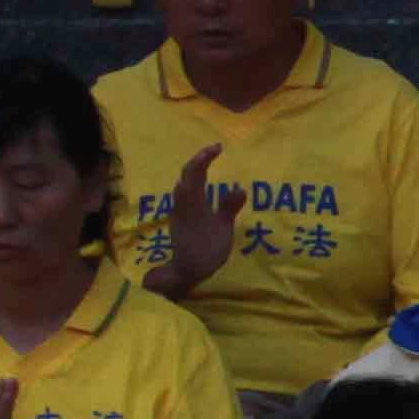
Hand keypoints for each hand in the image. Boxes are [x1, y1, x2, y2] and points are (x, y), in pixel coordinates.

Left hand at [157, 148, 240, 296]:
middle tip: (214, 152)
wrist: (185, 270)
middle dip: (198, 160)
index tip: (219, 147)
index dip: (205, 156)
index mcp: (194, 202)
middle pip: (186, 174)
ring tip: (206, 165)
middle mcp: (182, 202)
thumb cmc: (206, 251)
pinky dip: (191, 183)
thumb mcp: (223, 230)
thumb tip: (240, 188)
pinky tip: (199, 188)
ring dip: (192, 171)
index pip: (195, 171)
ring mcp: (178, 210)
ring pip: (182, 183)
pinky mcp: (178, 218)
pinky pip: (182, 193)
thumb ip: (229, 208)